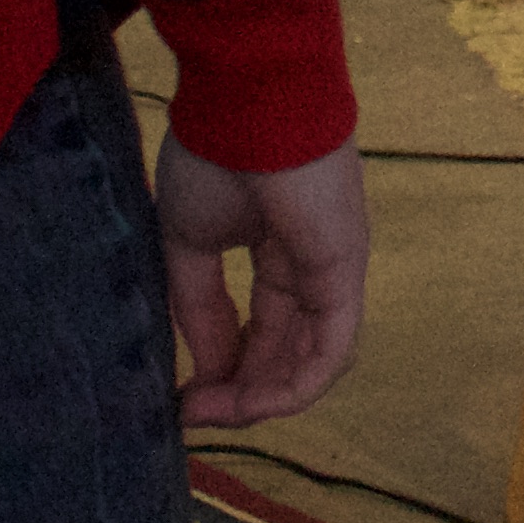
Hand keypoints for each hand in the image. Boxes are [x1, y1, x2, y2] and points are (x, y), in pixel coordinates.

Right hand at [153, 133, 367, 427]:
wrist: (244, 106)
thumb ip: (201, 309)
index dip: (222, 368)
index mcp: (278, 248)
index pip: (261, 326)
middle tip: (193, 416)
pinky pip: (331, 349)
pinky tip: (246, 404)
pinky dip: (293, 387)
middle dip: (240, 392)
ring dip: (262, 398)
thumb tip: (207, 374)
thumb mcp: (191, 244)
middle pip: (287, 350)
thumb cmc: (215, 158)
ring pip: (311, 359)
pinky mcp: (344, 273)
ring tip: (212, 415)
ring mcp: (334, 269)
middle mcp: (312, 264)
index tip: (179, 398)